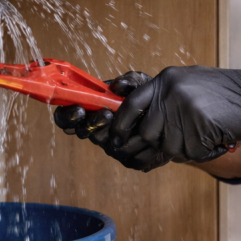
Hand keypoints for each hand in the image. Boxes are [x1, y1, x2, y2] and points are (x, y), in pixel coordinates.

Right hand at [53, 71, 175, 171]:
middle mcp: (98, 131)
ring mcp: (112, 146)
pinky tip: (146, 138)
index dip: (68, 115)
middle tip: (107, 115)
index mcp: (92, 111)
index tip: (80, 109)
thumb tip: (116, 86)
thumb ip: (129, 81)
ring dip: (115, 133)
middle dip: (93, 123)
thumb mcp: (142, 84)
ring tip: (130, 123)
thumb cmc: (151, 99)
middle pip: (83, 132)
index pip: (67, 117)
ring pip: (105, 145)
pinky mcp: (129, 160)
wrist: (174, 119)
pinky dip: (138, 146)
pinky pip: (128, 158)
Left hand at [111, 65, 240, 162]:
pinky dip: (204, 151)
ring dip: (187, 147)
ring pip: (169, 147)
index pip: (130, 105)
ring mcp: (185, 110)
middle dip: (161, 142)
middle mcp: (171, 93)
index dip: (121, 126)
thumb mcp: (186, 84)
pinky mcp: (200, 128)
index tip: (117, 139)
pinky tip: (216, 137)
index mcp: (165, 80)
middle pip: (148, 133)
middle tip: (183, 138)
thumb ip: (161, 98)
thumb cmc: (222, 93)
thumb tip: (133, 122)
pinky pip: (191, 153)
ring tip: (205, 133)